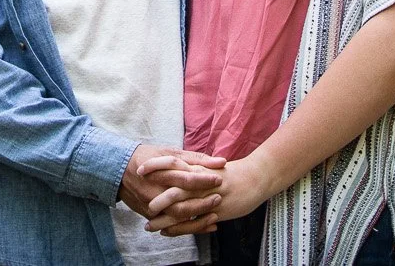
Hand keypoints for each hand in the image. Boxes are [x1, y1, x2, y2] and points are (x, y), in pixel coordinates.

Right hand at [120, 144, 224, 230]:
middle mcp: (154, 191)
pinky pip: (171, 226)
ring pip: (176, 218)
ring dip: (197, 218)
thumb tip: (221, 162)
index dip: (203, 179)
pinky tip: (205, 225)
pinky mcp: (150, 216)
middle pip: (181, 203)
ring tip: (214, 214)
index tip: (219, 178)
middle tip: (218, 197)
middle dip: (202, 202)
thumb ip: (195, 158)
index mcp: (159, 172)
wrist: (118, 170)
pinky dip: (189, 228)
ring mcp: (151, 206)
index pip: (184, 178)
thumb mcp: (168, 151)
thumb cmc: (147, 157)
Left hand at [144, 152, 275, 234]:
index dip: (155, 166)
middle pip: (174, 188)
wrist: (254, 178)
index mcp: (197, 168)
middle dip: (156, 196)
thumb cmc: (229, 172)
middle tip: (139, 202)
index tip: (139, 170)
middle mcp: (201, 182)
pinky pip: (194, 222)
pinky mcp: (215, 211)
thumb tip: (173, 168)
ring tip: (148, 225)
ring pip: (182, 208)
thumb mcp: (207, 166)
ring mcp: (207, 197)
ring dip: (164, 218)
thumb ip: (191, 168)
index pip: (172, 163)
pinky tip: (166, 232)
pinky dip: (179, 228)